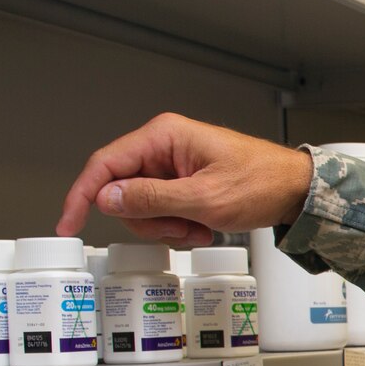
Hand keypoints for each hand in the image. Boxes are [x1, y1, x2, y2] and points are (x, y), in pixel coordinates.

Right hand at [54, 113, 313, 246]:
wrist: (296, 190)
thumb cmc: (262, 183)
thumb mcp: (203, 198)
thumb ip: (151, 199)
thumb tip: (106, 197)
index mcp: (164, 136)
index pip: (104, 164)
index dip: (82, 195)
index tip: (69, 222)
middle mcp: (164, 146)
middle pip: (122, 191)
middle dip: (147, 220)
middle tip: (179, 229)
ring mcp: (173, 164)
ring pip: (142, 206)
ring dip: (167, 227)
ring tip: (199, 228)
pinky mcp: (183, 181)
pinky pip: (163, 210)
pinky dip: (179, 226)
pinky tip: (204, 227)